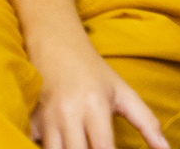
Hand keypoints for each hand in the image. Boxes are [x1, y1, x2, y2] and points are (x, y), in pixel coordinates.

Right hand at [28, 40, 168, 148]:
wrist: (54, 41)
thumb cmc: (93, 70)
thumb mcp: (123, 92)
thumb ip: (148, 123)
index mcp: (95, 107)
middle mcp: (68, 113)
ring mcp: (46, 116)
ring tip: (81, 146)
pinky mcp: (31, 118)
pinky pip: (36, 143)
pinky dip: (50, 147)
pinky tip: (63, 143)